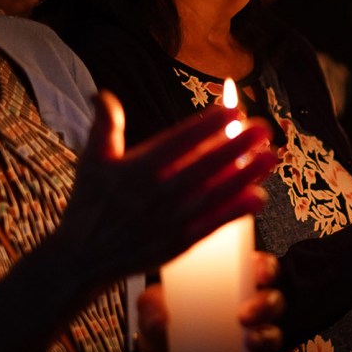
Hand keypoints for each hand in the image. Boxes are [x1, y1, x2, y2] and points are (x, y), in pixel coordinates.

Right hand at [53, 91, 278, 289]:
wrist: (80, 258)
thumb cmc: (90, 203)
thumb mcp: (91, 161)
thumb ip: (104, 126)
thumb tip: (103, 94)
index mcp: (134, 169)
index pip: (177, 141)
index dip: (206, 125)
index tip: (232, 110)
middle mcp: (152, 194)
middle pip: (202, 165)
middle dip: (236, 145)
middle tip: (263, 128)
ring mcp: (166, 221)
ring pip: (212, 194)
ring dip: (244, 175)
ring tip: (270, 156)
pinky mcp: (175, 245)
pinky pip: (210, 225)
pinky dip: (234, 212)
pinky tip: (258, 197)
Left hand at [138, 251, 285, 351]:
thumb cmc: (163, 317)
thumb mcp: (152, 304)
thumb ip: (153, 305)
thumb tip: (163, 317)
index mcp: (233, 281)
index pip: (261, 267)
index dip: (267, 267)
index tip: (260, 274)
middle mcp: (248, 306)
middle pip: (273, 300)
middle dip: (266, 304)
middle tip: (244, 315)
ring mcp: (249, 336)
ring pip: (273, 333)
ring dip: (265, 337)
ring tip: (249, 342)